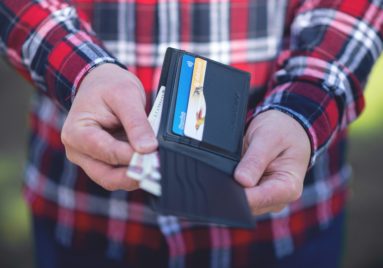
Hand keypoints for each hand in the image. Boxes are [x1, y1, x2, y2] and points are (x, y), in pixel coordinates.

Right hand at [61, 63, 157, 190]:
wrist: (100, 82)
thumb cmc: (107, 85)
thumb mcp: (125, 95)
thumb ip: (136, 123)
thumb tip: (148, 148)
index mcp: (77, 133)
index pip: (106, 152)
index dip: (132, 156)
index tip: (154, 155)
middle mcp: (78, 151)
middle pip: (107, 176)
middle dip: (134, 174)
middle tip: (157, 169)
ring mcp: (90, 159)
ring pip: (114, 179)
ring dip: (136, 174)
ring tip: (156, 165)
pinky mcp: (103, 161)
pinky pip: (120, 172)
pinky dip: (135, 169)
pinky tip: (149, 162)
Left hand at [234, 110, 310, 214]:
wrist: (285, 128)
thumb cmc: (282, 131)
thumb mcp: (269, 138)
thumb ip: (255, 160)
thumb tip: (242, 181)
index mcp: (289, 186)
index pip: (260, 199)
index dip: (241, 195)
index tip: (226, 184)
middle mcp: (279, 198)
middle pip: (249, 205)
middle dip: (234, 190)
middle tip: (226, 171)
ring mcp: (266, 200)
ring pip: (241, 203)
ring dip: (232, 188)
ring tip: (232, 167)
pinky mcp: (255, 196)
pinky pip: (239, 197)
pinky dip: (232, 186)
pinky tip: (232, 172)